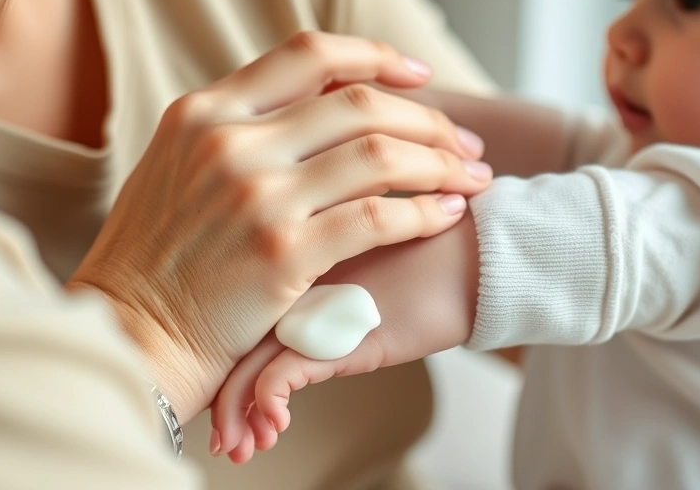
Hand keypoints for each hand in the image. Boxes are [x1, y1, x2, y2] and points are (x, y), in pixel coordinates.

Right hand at [65, 33, 491, 420]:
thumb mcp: (179, 167)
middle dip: (428, 118)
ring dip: (441, 162)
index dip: (376, 57)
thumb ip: (239, 128)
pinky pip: (379, 216)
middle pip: (359, 102)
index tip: (419, 74)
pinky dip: (425, 210)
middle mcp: (229, 143)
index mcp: (203, 112)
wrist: (132, 335)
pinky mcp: (282, 254)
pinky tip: (446, 214)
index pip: (309, 55)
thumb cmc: (160, 258)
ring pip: (380, 154)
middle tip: (463, 141)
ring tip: (471, 176)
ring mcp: (256, 197)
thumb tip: (317, 98)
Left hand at [209, 211, 480, 462]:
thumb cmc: (437, 260)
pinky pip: (283, 372)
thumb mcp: (373, 271)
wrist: (479, 253)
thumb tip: (312, 334)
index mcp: (297, 259)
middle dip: (220, 395)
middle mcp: (293, 282)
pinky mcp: (337, 334)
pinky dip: (267, 403)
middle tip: (220, 437)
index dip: (223, 355)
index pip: (240, 309)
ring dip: (236, 411)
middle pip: (232, 337)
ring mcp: (310, 307)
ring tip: (239, 446)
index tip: (220, 403)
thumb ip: (336, 290)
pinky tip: (274, 424)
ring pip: (247, 361)